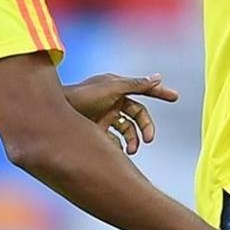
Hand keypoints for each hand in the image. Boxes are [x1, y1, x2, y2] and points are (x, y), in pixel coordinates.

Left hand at [63, 73, 178, 154]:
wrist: (53, 113)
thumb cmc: (82, 96)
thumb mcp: (112, 88)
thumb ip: (136, 84)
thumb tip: (159, 77)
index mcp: (118, 88)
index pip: (144, 90)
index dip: (160, 93)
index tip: (176, 97)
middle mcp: (113, 102)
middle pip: (138, 116)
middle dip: (146, 127)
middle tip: (150, 139)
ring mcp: (104, 116)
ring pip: (127, 130)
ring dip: (133, 141)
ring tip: (131, 151)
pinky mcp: (96, 130)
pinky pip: (114, 140)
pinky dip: (118, 147)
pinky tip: (117, 152)